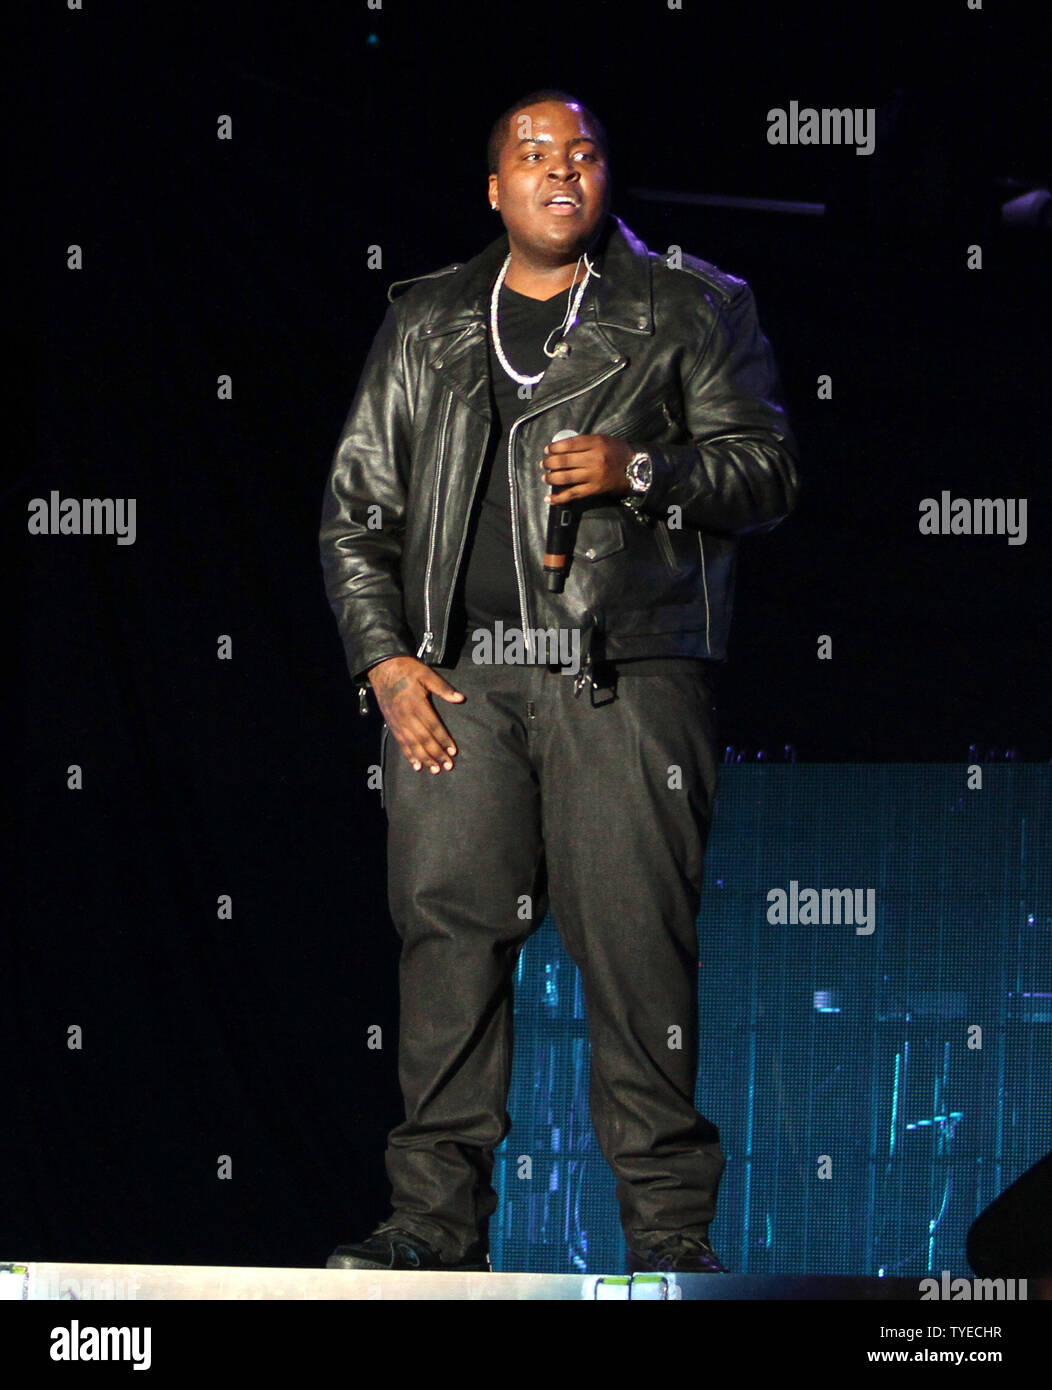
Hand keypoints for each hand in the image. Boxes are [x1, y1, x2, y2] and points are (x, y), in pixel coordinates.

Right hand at [367, 656, 464, 773]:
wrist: (383, 668)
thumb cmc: (408, 670)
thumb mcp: (427, 674)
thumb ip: (443, 688)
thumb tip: (460, 699)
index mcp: (417, 704)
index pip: (434, 726)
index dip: (444, 739)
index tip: (453, 751)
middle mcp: (406, 716)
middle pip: (424, 739)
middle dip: (437, 754)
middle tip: (448, 766)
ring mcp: (398, 722)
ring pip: (412, 744)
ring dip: (424, 759)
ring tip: (435, 770)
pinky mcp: (392, 724)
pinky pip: (401, 743)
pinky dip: (409, 755)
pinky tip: (416, 765)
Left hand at [540, 433, 635, 502]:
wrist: (635, 469)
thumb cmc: (617, 452)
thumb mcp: (603, 440)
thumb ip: (585, 442)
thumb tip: (562, 446)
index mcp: (596, 443)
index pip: (570, 444)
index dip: (555, 448)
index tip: (547, 450)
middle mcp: (594, 459)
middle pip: (565, 461)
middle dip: (550, 462)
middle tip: (543, 464)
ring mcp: (593, 475)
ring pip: (566, 477)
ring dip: (551, 478)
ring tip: (545, 477)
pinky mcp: (593, 489)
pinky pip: (573, 494)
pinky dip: (559, 498)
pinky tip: (549, 499)